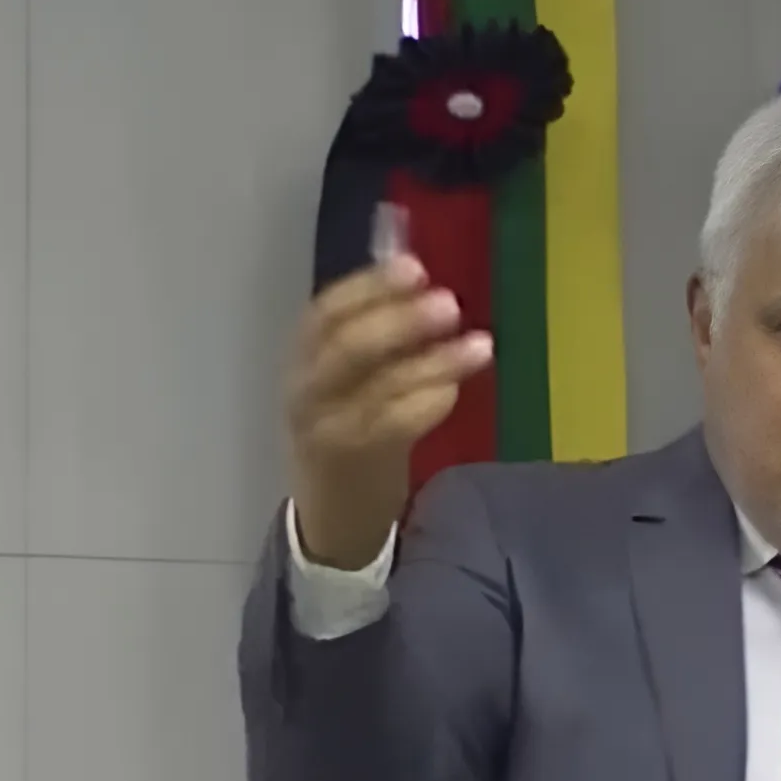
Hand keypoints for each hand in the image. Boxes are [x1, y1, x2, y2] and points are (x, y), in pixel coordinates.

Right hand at [286, 256, 492, 568]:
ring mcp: (328, 428)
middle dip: (399, 321)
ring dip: (433, 363)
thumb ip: (377, 333)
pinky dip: (429, 403)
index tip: (414, 266)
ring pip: (379, 387)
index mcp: (302, 359)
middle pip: (346, 346)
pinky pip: (395, 425)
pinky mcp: (356, 461)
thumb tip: (417, 276)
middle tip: (448, 302)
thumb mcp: (349, 380)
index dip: (369, 286)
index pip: (326, 312)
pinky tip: (455, 390)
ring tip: (479, 345)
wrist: (332, 514)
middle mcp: (306, 390)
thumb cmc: (349, 430)